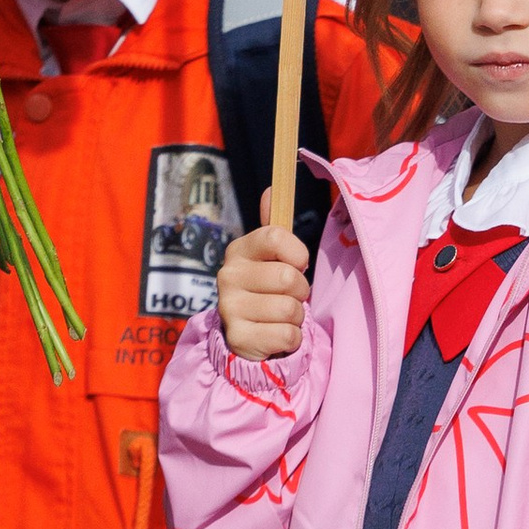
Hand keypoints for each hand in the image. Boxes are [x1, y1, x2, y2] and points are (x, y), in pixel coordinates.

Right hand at [217, 220, 308, 358]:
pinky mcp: (238, 338)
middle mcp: (227, 276)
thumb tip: (272, 189)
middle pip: (288, 276)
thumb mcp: (270, 259)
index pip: (275, 236)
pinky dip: (292, 338)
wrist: (247, 336)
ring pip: (290, 309)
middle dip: (300, 290)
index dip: (297, 252)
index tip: (298, 264)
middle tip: (288, 296)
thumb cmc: (266, 291)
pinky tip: (276, 334)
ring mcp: (229, 308)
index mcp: (238, 251)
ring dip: (296, 316)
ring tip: (280, 317)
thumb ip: (274, 229)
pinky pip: (287, 335)